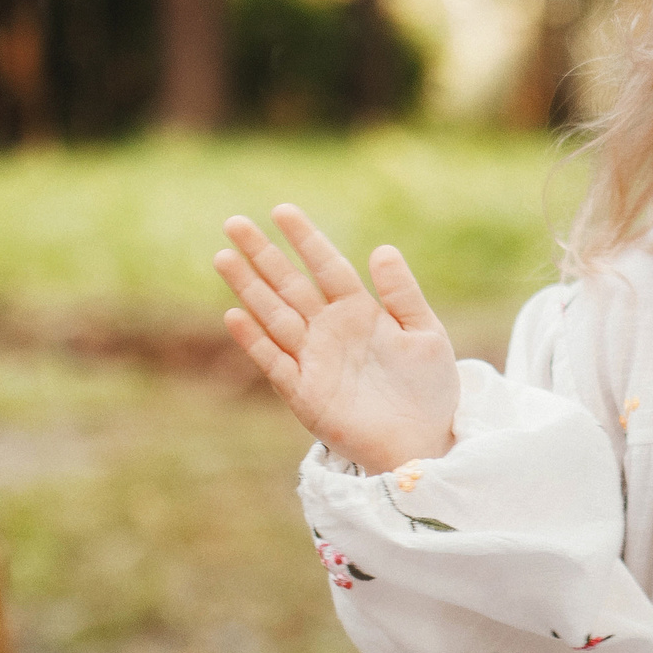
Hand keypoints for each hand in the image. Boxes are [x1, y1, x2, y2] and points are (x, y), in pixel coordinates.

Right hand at [214, 205, 458, 472]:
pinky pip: (275, 363)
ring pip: (275, 316)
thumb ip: (402, 294)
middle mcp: (330, 331)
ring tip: (223, 257)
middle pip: (290, 285)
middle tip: (233, 222)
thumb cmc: (428, 389)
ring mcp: (314, 361)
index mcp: (360, 312)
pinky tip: (236, 316)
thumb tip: (381, 249)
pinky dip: (256, 341)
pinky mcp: (305, 395)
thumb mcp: (425, 334)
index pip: (327, 266)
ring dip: (249, 289)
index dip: (305, 239)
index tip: (282, 210)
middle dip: (263, 255)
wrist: (425, 442)